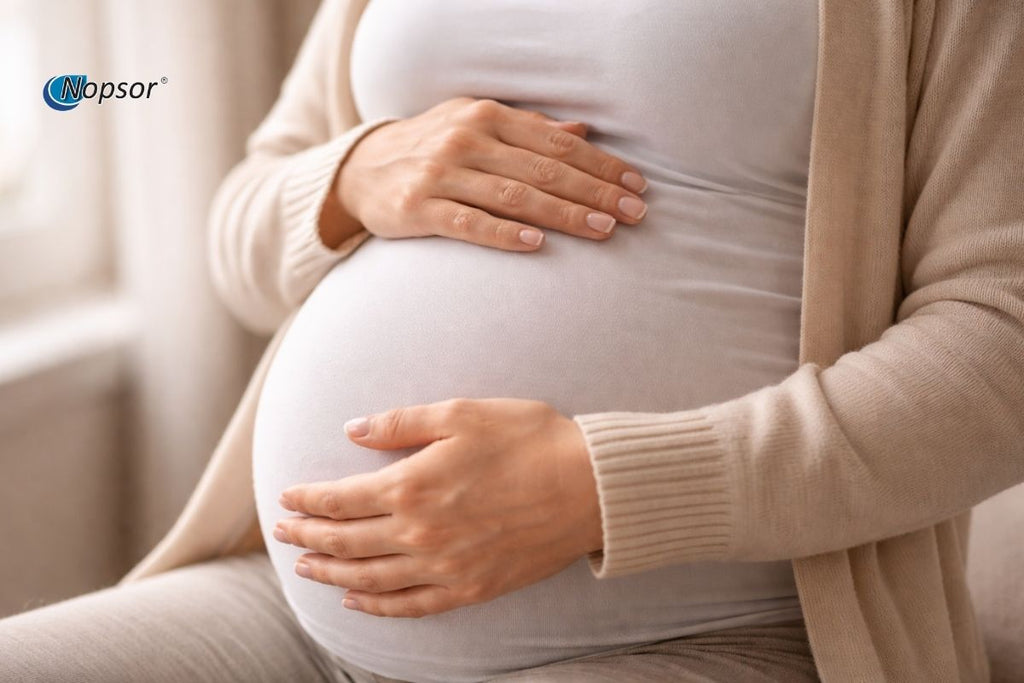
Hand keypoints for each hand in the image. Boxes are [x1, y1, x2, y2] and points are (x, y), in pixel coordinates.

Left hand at [273, 397, 602, 617]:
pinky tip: (357, 599)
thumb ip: (401, 423)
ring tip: (306, 565)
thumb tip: (353, 429)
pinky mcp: (471, 588)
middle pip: (346, 540)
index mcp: (413, 485)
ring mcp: (444, 566)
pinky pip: (410, 605)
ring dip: (331, 571)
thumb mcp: (462, 414)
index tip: (287, 498)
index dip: (308, 500)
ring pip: (369, 577)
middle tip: (283, 533)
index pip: (341, 499)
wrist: (590, 487)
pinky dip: (376, 605)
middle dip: (308, 535)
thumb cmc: (530, 440)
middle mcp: (420, 532)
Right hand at [335, 97, 648, 250]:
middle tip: (635, 214)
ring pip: (514, 196)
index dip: (601, 165)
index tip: (636, 186)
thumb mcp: (476, 125)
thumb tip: (583, 129)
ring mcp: (441, 173)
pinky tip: (536, 245)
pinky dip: (503, 233)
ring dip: (563, 214)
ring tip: (603, 230)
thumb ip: (528, 129)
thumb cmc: (432, 147)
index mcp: (488, 116)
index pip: (557, 142)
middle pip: (543, 169)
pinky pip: (468, 223)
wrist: (361, 169)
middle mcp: (466, 140)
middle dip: (594, 192)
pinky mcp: (419, 208)